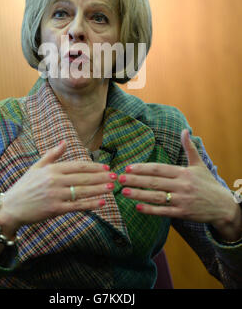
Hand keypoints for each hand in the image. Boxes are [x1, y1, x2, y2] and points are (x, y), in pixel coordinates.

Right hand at [0, 140, 116, 232]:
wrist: (11, 208)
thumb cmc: (24, 187)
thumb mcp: (36, 167)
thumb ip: (52, 155)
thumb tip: (64, 142)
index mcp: (52, 169)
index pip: (78, 166)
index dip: (94, 166)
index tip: (105, 167)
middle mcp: (55, 180)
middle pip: (83, 177)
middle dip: (101, 176)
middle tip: (114, 176)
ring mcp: (55, 195)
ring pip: (82, 191)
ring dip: (99, 189)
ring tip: (111, 187)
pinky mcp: (55, 209)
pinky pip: (77, 206)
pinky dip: (90, 205)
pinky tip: (101, 203)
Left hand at [118, 129, 237, 228]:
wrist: (223, 206)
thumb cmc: (208, 184)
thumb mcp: (199, 164)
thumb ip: (189, 148)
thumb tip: (185, 130)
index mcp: (183, 172)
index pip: (158, 169)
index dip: (142, 168)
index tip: (128, 167)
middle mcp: (181, 185)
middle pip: (154, 182)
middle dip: (135, 180)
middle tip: (119, 179)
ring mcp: (182, 200)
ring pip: (156, 196)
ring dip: (139, 194)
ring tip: (124, 192)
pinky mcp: (182, 213)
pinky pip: (163, 211)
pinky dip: (150, 210)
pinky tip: (137, 207)